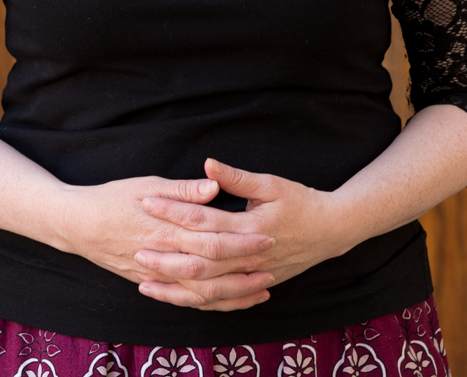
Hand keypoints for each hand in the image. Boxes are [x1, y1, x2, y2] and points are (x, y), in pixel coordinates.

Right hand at [51, 175, 275, 310]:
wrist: (77, 225)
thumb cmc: (113, 197)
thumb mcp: (147, 184)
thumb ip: (183, 190)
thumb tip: (213, 186)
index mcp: (165, 229)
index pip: (211, 238)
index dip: (241, 239)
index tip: (267, 234)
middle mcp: (162, 257)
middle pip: (211, 269)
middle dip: (244, 267)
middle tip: (273, 262)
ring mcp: (156, 275)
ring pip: (200, 293)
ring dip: (233, 292)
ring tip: (261, 288)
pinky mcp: (150, 284)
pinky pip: (185, 301)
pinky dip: (210, 304)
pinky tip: (230, 301)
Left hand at [133, 158, 353, 308]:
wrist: (331, 231)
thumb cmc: (301, 201)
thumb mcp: (272, 183)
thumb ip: (237, 177)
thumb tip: (207, 165)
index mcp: (251, 227)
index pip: (203, 220)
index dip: (173, 211)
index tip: (148, 203)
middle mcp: (249, 257)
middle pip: (199, 261)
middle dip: (166, 255)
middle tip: (135, 248)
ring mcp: (252, 276)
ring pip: (207, 289)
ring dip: (175, 286)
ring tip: (145, 281)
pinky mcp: (254, 285)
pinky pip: (221, 301)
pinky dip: (196, 301)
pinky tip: (176, 297)